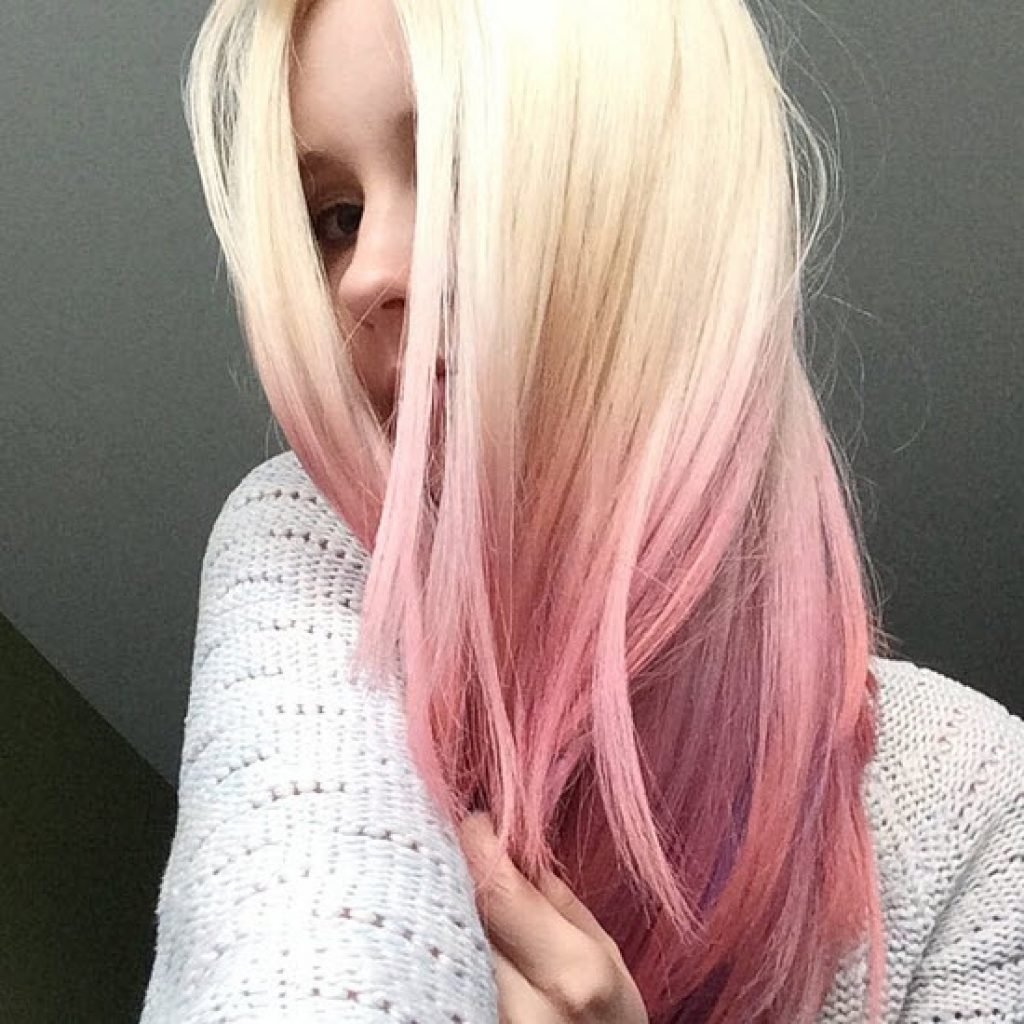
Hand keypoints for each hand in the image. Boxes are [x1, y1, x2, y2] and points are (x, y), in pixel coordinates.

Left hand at [457, 811, 648, 1022]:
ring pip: (443, 945)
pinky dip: (439, 947)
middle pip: (461, 913)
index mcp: (571, 976)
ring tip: (442, 881)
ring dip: (441, 909)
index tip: (473, 820)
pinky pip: (439, 977)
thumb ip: (560, 903)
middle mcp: (523, 1008)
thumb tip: (516, 847)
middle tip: (447, 839)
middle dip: (452, 870)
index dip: (476, 841)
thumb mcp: (609, 962)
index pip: (497, 888)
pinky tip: (442, 931)